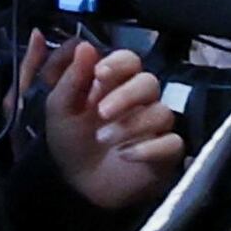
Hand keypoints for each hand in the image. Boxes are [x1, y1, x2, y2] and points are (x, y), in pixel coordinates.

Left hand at [29, 40, 182, 214]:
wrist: (76, 185)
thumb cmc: (67, 141)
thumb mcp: (58, 107)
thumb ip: (70, 76)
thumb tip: (85, 45)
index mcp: (112, 85)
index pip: (130, 60)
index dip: (120, 64)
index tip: (101, 75)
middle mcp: (138, 102)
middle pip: (150, 82)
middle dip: (126, 95)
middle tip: (101, 112)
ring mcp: (154, 127)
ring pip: (162, 112)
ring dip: (132, 125)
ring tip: (105, 140)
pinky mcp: (166, 152)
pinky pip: (172, 142)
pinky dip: (149, 148)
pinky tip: (126, 154)